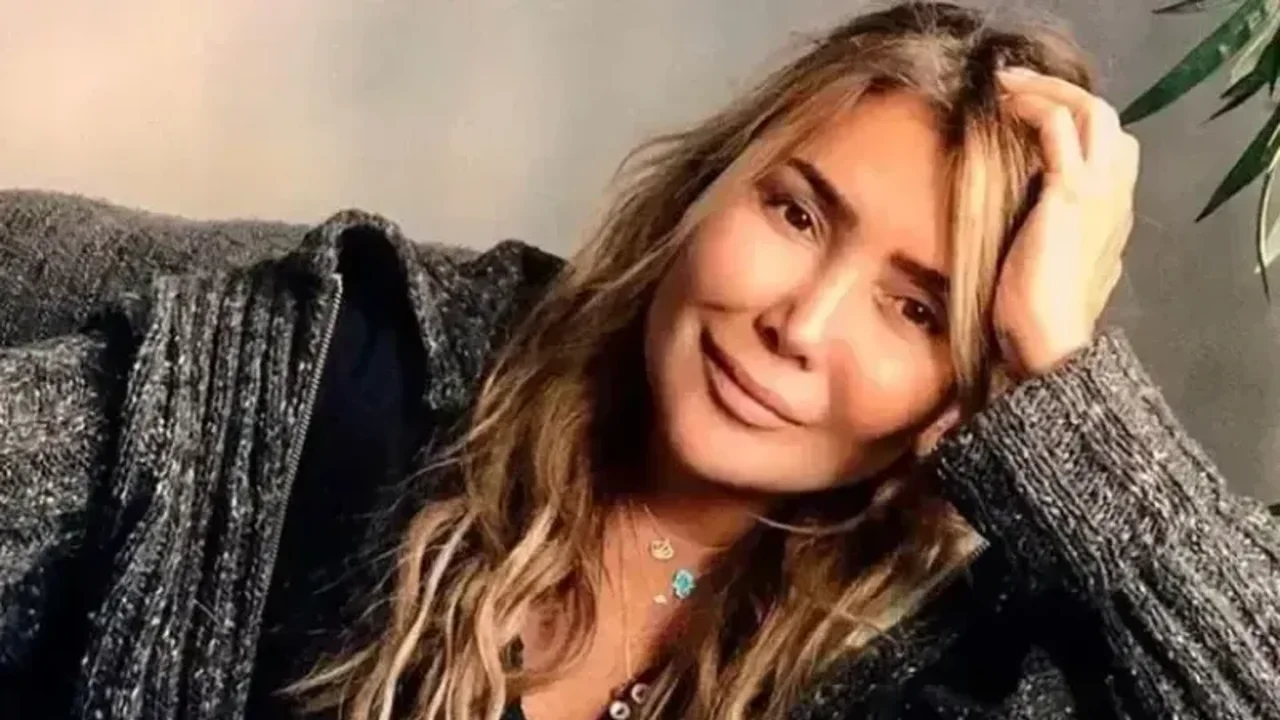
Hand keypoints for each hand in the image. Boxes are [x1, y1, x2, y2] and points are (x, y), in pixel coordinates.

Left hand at [993, 68, 1138, 379]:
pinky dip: (1035, 105)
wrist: (1050, 344)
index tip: (1032, 117)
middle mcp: (1115, 200)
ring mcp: (1099, 193)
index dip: (1076, 127)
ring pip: (1091, 112)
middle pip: (1108, 123)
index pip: (1110, 153)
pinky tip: (1006, 104)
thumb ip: (1050, 251)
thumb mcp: (1050, 276)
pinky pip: (1059, 126)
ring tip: (1008, 85)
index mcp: (1111, 220)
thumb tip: (1024, 243)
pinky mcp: (1071, 191)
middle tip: (1018, 87)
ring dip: (1048, 90)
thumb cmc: (1036, 323)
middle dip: (1065, 96)